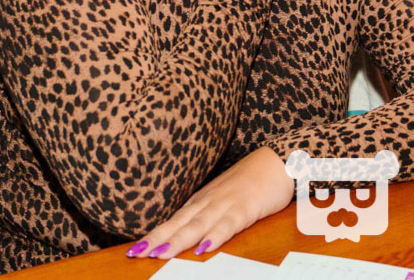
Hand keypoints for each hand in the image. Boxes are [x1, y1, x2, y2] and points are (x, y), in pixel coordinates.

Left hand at [128, 147, 294, 258]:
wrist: (279, 159)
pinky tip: (204, 248)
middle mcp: (209, 201)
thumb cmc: (253, 180)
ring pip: (199, 224)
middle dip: (158, 238)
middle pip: (180, 222)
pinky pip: (229, 224)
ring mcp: (227, 203)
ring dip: (179, 240)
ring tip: (160, 254)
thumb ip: (207, 214)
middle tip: (136, 253)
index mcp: (203, 200)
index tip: (134, 249)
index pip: (174, 220)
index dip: (155, 234)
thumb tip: (188, 234)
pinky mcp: (246, 207)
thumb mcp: (225, 197)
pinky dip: (215, 236)